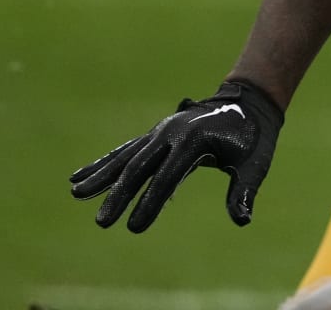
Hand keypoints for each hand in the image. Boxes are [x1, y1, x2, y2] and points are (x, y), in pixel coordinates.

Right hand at [70, 79, 282, 231]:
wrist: (249, 103)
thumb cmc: (253, 139)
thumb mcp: (254, 164)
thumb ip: (243, 190)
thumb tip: (242, 219)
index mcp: (195, 139)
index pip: (168, 176)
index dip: (151, 201)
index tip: (135, 227)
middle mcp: (173, 132)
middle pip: (140, 166)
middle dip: (120, 195)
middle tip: (102, 222)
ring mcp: (162, 131)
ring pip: (126, 156)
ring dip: (101, 175)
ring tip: (75, 193)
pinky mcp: (156, 135)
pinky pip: (126, 150)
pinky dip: (104, 163)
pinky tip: (80, 177)